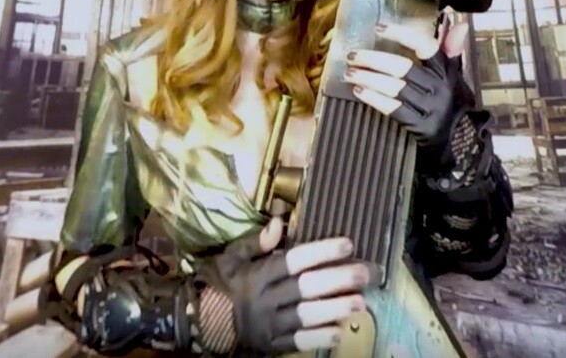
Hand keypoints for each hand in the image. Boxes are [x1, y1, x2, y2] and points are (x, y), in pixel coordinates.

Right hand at [196, 217, 369, 353]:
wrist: (200, 322)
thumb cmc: (220, 284)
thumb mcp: (231, 257)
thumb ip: (255, 242)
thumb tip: (279, 221)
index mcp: (257, 274)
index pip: (293, 260)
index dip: (321, 251)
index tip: (347, 244)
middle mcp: (265, 299)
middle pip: (305, 287)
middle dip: (337, 279)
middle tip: (365, 273)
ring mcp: (268, 324)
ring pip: (305, 316)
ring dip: (334, 309)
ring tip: (360, 303)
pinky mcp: (271, 344)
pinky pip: (297, 342)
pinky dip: (318, 337)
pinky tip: (338, 331)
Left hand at [344, 20, 471, 153]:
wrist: (463, 139)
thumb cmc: (453, 100)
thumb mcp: (454, 74)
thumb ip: (449, 50)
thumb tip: (458, 25)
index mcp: (446, 70)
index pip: (424, 45)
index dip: (401, 34)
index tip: (378, 28)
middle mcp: (439, 86)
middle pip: (401, 68)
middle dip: (373, 60)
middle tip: (352, 56)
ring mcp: (430, 107)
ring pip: (393, 88)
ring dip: (367, 78)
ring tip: (349, 73)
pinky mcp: (421, 126)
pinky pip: (393, 108)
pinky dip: (373, 98)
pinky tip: (359, 91)